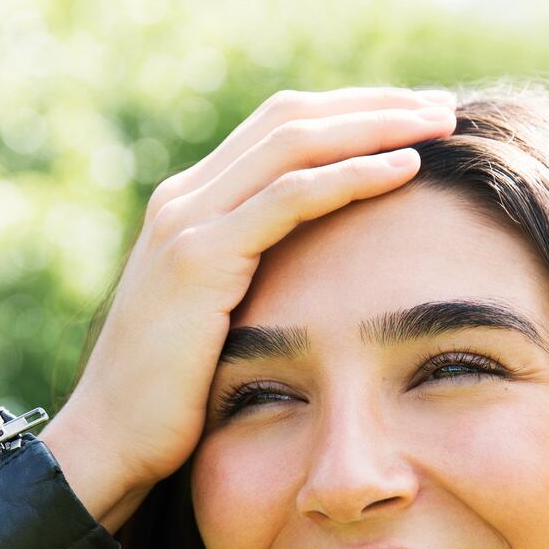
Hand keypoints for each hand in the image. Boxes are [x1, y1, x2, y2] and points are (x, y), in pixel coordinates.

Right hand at [42, 85, 459, 533]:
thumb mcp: (217, 321)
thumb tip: (319, 276)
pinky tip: (404, 169)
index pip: (278, 129)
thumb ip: (255, 281)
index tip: (413, 118)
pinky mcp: (200, 259)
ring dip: (375, 126)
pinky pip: (289, 197)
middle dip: (372, 105)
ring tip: (439, 123)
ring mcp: (187, 223)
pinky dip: (351, 175)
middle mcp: (183, 198)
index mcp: (188, 206)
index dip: (349, 113)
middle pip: (291, 117)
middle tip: (440, 106)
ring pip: (295, 142)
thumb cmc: (171, 400)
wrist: (108, 443)